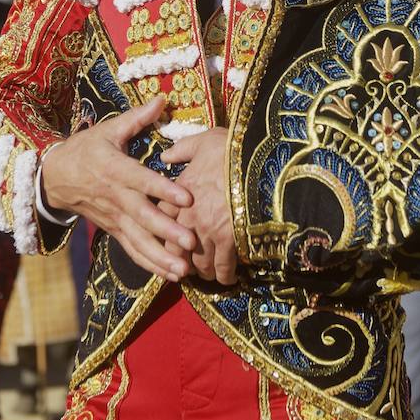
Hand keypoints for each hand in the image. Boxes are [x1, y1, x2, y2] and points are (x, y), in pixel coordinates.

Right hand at [42, 95, 195, 281]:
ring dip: (161, 257)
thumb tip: (163, 99)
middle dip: (167, 231)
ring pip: (138, 240)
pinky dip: (151, 264)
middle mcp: (116, 197)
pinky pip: (132, 250)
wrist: (54, 177)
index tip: (187, 198)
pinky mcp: (114, 230)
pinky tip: (172, 275)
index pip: (142, 181)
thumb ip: (137, 118)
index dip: (163, 190)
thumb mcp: (108, 130)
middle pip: (143, 217)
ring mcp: (114, 218)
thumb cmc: (86, 149)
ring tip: (184, 269)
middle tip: (191, 242)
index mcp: (116, 169)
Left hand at [160, 128, 237, 285]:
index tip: (172, 238)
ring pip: (199, 263)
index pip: (161, 220)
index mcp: (178, 193)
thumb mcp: (203, 141)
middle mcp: (187, 216)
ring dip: (204, 271)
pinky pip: (223, 267)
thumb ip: (182, 150)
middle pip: (175, 250)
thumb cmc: (231, 149)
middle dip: (182, 260)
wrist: (258, 161)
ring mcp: (207, 231)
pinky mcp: (228, 241)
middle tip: (190, 264)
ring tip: (210, 273)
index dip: (166, 232)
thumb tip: (165, 155)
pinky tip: (230, 278)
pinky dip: (225, 276)